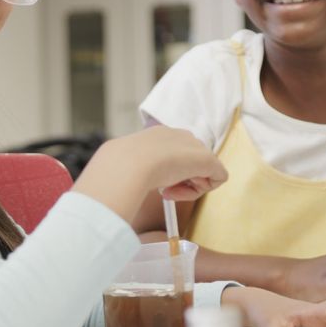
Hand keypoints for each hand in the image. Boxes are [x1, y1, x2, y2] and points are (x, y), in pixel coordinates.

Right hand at [74, 126, 226, 220]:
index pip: (171, 155)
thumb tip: (108, 187)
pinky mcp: (209, 160)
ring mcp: (194, 147)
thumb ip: (127, 171)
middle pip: (189, 163)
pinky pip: (217, 179)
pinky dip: (200, 190)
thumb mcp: (123, 166)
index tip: (154, 185)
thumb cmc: (119, 169)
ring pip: (202, 173)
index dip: (166, 175)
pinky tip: (181, 189)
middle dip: (179, 180)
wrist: (129, 164)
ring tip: (168, 191)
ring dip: (187, 188)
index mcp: (158, 135)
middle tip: (163, 190)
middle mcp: (178, 136)